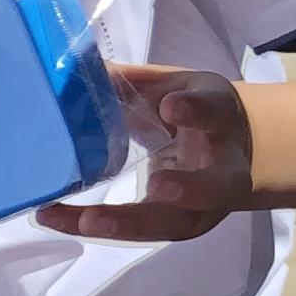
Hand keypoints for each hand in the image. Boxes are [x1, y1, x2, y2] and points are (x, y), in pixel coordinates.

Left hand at [38, 64, 253, 245]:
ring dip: (133, 224)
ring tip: (86, 221)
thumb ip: (131, 81)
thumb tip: (67, 64)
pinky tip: (59, 220)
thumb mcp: (172, 86)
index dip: (196, 111)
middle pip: (216, 187)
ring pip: (178, 222)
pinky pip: (144, 231)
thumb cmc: (195, 110)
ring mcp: (203, 204)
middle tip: (158, 187)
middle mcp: (223, 167)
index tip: (171, 108)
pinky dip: (101, 228)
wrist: (235, 148)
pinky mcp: (179, 223)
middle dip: (191, 189)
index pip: (215, 112)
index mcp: (220, 118)